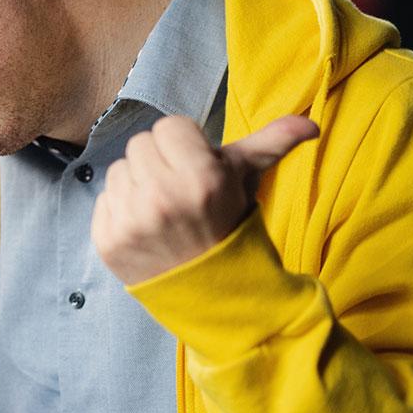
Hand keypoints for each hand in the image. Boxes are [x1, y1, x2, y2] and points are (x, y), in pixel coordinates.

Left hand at [92, 115, 319, 284]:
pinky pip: (102, 199)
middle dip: (160, 161)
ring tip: (162, 208)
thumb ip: (272, 143)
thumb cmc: (227, 224)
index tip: (196, 168)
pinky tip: (144, 226)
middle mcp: (162, 197)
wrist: (212, 291)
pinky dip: (120, 209)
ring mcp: (131, 221)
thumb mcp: (247, 180)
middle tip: (179, 189)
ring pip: (119, 169)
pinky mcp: (107, 240)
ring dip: (138, 184)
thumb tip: (310, 122)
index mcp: (200, 177)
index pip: (169, 126)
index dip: (184, 145)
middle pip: (140, 144)